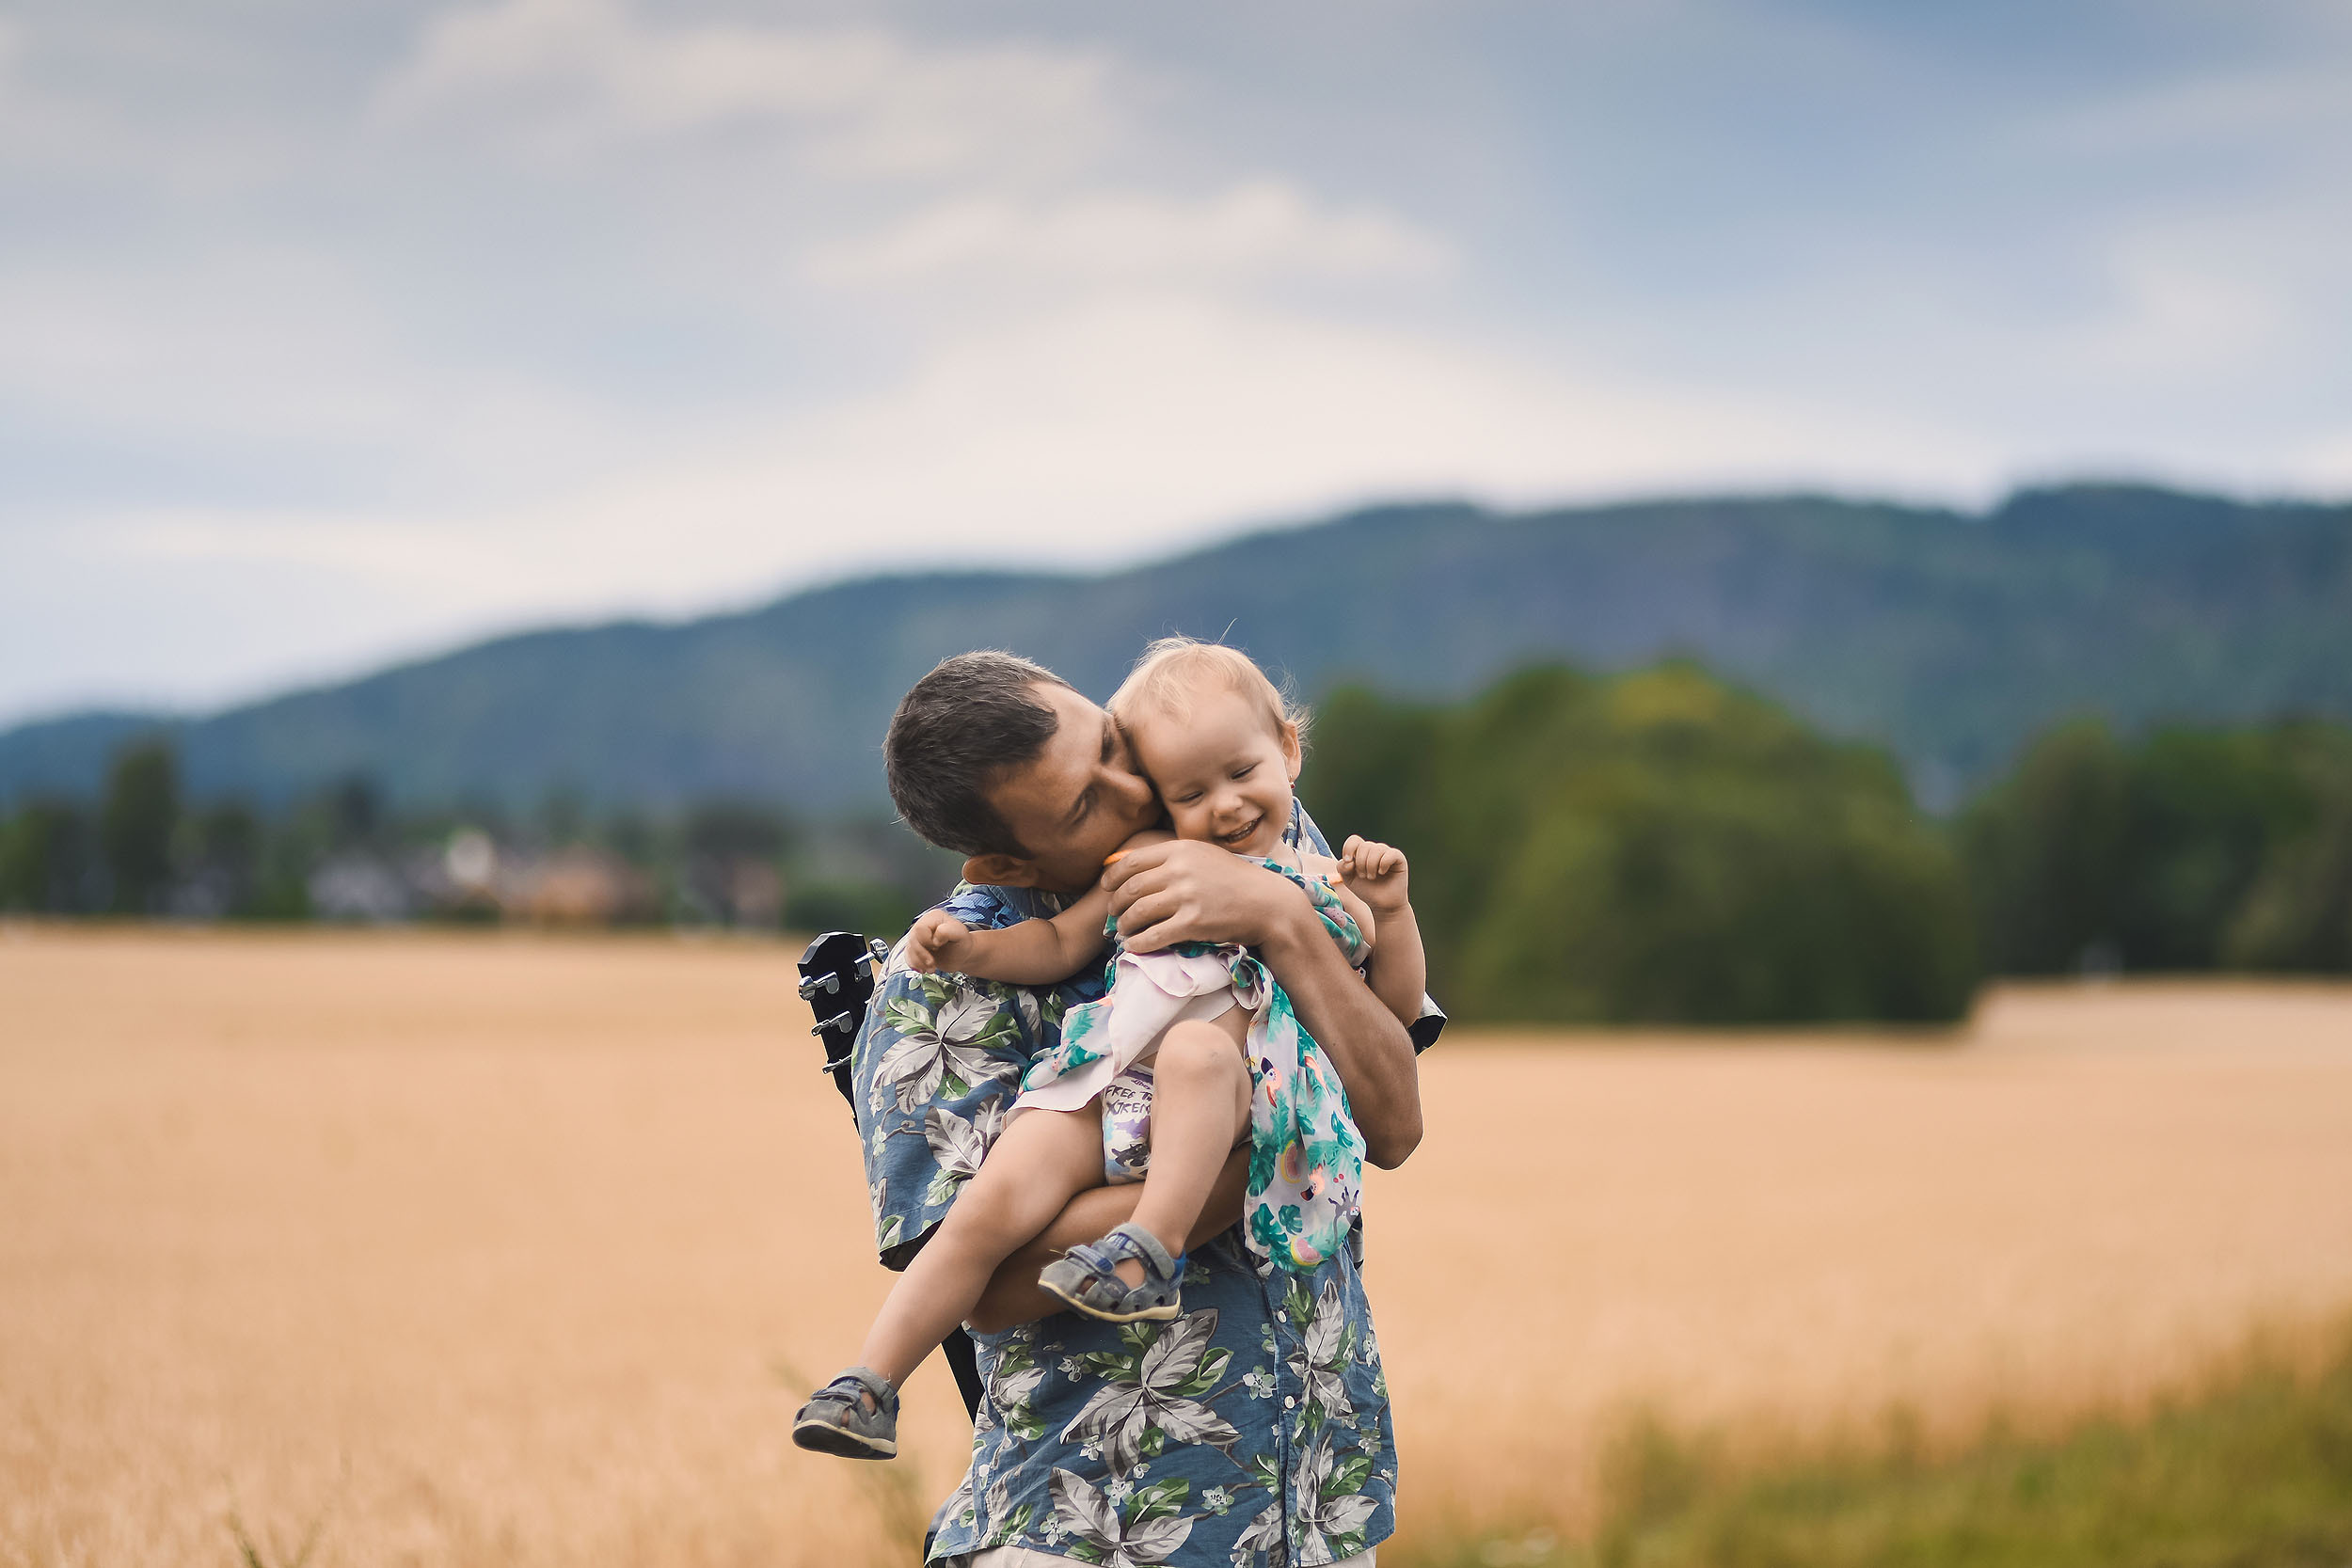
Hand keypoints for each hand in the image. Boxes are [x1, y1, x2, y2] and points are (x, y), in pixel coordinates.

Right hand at [904, 909, 972, 973]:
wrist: (962, 956)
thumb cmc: (962, 943)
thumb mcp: (960, 934)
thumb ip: (948, 931)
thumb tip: (935, 937)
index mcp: (933, 917)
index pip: (920, 929)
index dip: (928, 941)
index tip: (939, 946)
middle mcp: (923, 925)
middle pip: (912, 940)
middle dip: (922, 955)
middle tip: (932, 964)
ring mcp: (918, 937)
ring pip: (909, 950)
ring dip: (919, 962)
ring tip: (932, 968)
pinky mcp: (915, 949)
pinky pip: (908, 957)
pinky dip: (915, 965)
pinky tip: (924, 969)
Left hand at [1102, 839, 1305, 952]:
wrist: (1267, 903)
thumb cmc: (1235, 879)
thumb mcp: (1204, 855)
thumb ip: (1173, 857)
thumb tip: (1136, 863)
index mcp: (1180, 850)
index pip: (1131, 861)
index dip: (1112, 877)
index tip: (1106, 888)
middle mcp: (1179, 870)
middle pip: (1130, 888)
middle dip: (1115, 904)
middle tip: (1113, 913)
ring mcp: (1186, 897)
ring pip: (1138, 913)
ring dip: (1124, 925)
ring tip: (1123, 930)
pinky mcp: (1193, 923)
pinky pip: (1154, 936)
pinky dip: (1138, 943)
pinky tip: (1133, 946)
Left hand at [1340, 835, 1410, 913]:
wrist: (1383, 905)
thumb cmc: (1366, 890)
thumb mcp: (1348, 880)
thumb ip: (1342, 868)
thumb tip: (1350, 861)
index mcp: (1362, 852)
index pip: (1354, 840)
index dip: (1349, 848)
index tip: (1348, 861)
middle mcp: (1375, 850)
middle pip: (1364, 846)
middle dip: (1361, 863)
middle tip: (1364, 876)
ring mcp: (1387, 853)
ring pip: (1376, 849)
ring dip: (1371, 866)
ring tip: (1372, 877)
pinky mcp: (1399, 859)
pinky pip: (1390, 854)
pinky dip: (1384, 863)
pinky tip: (1382, 872)